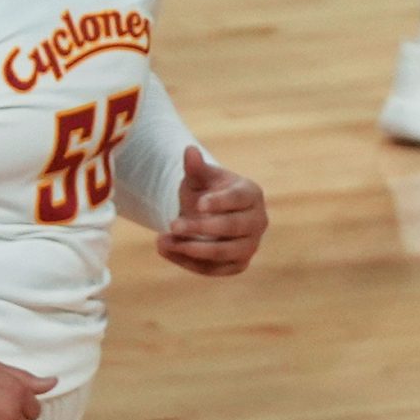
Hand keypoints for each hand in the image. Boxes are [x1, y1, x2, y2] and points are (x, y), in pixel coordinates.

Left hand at [156, 146, 266, 276]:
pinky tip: (167, 251)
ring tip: (163, 241)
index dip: (220, 202)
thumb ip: (195, 167)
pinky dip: (189, 263)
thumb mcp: (199, 178)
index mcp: (250, 194)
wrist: (209, 215)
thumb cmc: (206, 192)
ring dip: (192, 249)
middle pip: (233, 227)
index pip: (239, 198)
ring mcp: (250, 245)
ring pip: (225, 252)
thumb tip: (189, 150)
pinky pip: (215, 269)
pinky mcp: (238, 264)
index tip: (198, 204)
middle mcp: (257, 221)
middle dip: (201, 227)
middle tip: (171, 224)